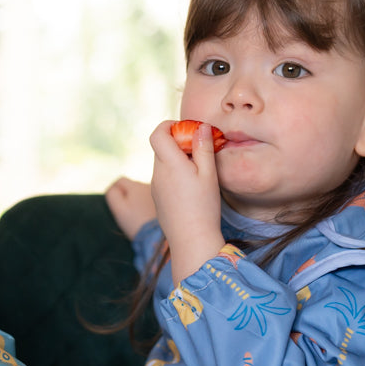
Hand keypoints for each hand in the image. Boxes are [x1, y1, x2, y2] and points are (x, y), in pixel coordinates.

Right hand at [105, 176, 154, 239]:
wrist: (158, 235)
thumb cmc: (136, 222)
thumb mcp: (118, 209)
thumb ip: (112, 194)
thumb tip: (112, 188)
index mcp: (136, 186)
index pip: (121, 181)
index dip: (114, 189)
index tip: (114, 201)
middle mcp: (148, 186)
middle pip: (132, 186)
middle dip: (126, 195)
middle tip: (125, 211)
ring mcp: (158, 194)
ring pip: (142, 193)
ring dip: (137, 199)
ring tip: (137, 215)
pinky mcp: (165, 203)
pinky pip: (151, 200)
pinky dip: (147, 205)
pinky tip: (146, 216)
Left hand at [149, 119, 224, 282]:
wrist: (190, 239)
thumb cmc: (203, 206)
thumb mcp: (209, 174)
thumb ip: (203, 148)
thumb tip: (200, 127)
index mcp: (169, 163)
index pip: (157, 133)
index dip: (169, 126)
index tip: (187, 130)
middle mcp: (158, 173)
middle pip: (161, 147)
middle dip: (178, 143)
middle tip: (199, 150)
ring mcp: (156, 186)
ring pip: (163, 163)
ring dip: (177, 159)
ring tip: (198, 171)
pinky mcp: (158, 197)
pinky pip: (163, 177)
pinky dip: (174, 174)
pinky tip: (191, 188)